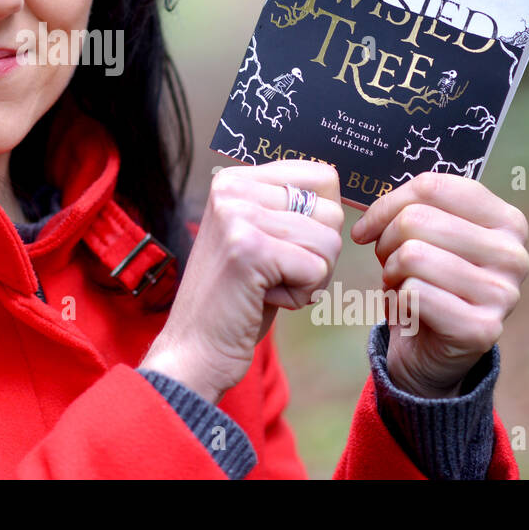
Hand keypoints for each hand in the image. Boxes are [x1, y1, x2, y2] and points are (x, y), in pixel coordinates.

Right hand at [139, 161, 344, 404]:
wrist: (194, 352)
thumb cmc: (237, 299)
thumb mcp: (260, 237)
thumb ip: (288, 207)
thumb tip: (334, 180)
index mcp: (234, 179)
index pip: (322, 177)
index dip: (321, 224)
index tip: (282, 250)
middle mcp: (232, 188)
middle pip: (331, 211)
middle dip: (317, 255)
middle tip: (272, 275)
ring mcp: (237, 215)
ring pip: (329, 241)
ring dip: (309, 278)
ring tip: (265, 288)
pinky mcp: (248, 248)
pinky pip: (316, 268)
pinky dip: (301, 295)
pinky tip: (263, 300)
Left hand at [351, 172, 528, 398]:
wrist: (431, 351)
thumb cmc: (425, 281)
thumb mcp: (424, 235)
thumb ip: (412, 206)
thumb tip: (369, 201)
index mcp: (506, 220)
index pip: (432, 186)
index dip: (387, 204)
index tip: (368, 228)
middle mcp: (514, 254)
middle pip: (416, 219)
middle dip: (386, 244)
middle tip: (392, 266)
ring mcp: (504, 293)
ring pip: (413, 255)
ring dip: (392, 274)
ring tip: (404, 286)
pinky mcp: (484, 329)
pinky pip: (415, 293)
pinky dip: (399, 301)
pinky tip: (413, 312)